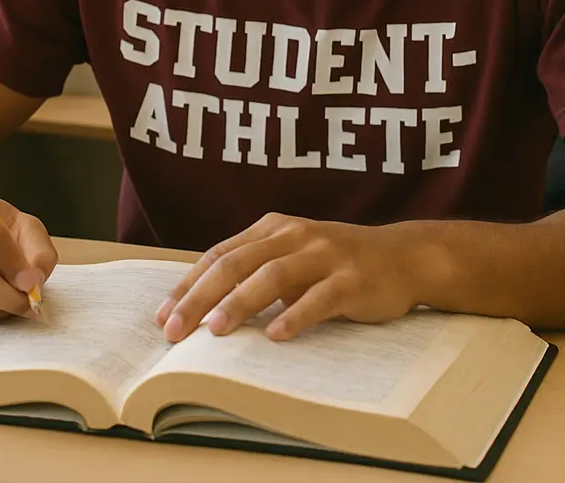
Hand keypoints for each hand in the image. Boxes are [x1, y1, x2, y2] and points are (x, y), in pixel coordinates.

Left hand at [155, 213, 418, 342]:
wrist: (401, 256)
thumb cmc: (336, 262)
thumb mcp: (292, 255)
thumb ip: (256, 270)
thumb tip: (202, 306)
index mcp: (273, 228)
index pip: (220, 255)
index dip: (189, 284)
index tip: (163, 315)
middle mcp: (294, 235)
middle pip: (237, 264)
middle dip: (201, 297)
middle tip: (175, 329)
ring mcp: (324, 255)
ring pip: (273, 277)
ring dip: (241, 303)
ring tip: (215, 330)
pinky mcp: (351, 279)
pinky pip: (319, 298)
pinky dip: (296, 316)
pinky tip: (277, 336)